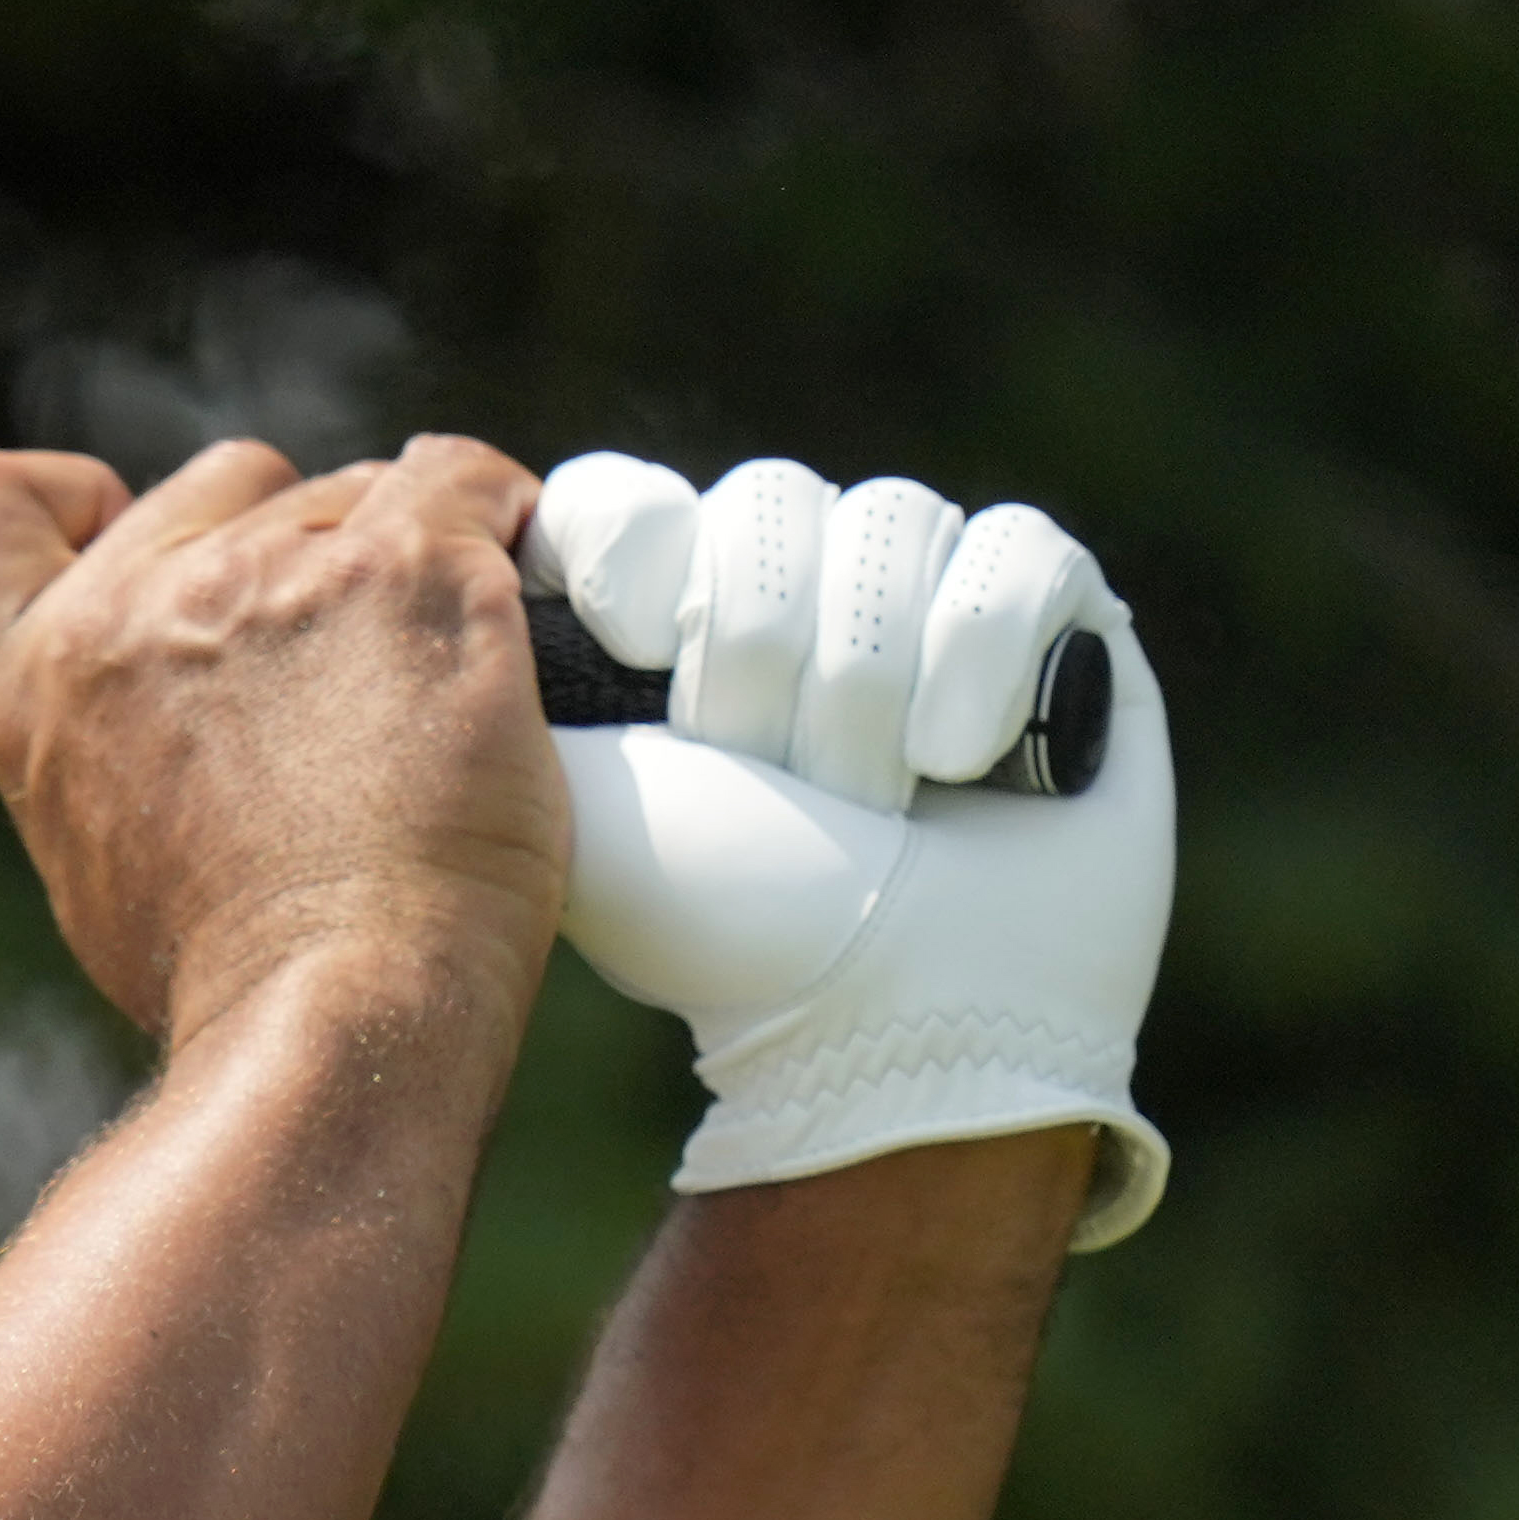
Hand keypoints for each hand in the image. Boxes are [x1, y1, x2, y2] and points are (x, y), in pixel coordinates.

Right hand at [0, 439, 576, 1044]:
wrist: (334, 1013)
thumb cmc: (233, 979)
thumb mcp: (97, 867)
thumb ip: (107, 752)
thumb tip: (169, 733)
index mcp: (38, 683)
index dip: (61, 496)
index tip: (126, 529)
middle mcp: (137, 608)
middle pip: (230, 487)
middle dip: (293, 546)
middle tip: (345, 676)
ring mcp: (274, 573)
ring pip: (361, 490)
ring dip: (404, 565)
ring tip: (432, 701)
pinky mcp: (406, 567)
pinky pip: (470, 483)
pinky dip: (501, 527)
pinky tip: (508, 613)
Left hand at [523, 454, 1178, 1249]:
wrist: (893, 1021)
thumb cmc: (730, 933)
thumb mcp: (583, 809)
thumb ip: (511, 687)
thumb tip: (459, 572)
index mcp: (670, 626)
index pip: (632, 498)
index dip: (633, 551)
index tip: (628, 648)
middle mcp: (800, 589)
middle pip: (767, 504)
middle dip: (758, 659)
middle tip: (773, 783)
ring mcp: (933, 594)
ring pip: (891, 522)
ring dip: (865, 683)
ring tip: (874, 805)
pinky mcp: (1059, 611)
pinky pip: (1015, 552)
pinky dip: (981, 660)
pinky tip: (965, 763)